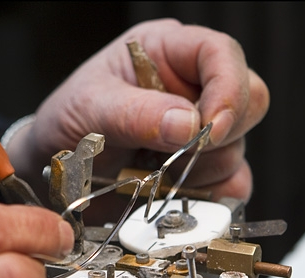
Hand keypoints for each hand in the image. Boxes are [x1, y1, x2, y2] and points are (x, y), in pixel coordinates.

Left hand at [7, 18, 268, 214]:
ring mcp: (204, 131)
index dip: (228, 89)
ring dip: (198, 171)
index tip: (208, 129)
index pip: (222, 54)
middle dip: (218, 136)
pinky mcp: (205, 170)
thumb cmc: (68, 122)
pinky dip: (208, 198)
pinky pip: (232, 185)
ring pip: (237, 150)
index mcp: (168, 52)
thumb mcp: (88, 108)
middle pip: (250, 102)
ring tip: (151, 173)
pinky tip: (171, 195)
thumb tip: (189, 124)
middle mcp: (194, 87)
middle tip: (175, 156)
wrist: (54, 169)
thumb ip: (135, 113)